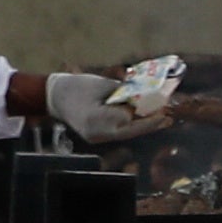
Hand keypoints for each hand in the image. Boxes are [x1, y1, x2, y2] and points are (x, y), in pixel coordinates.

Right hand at [39, 71, 159, 143]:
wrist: (54, 96)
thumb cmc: (77, 86)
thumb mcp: (103, 85)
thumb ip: (124, 93)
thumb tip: (146, 96)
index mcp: (96, 119)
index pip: (128, 121)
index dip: (147, 117)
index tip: (163, 111)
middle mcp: (97, 133)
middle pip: (130, 131)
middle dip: (150, 123)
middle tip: (168, 117)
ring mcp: (97, 137)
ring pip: (126, 133)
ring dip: (143, 125)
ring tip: (162, 119)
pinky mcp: (98, 136)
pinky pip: (119, 132)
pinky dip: (132, 126)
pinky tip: (144, 119)